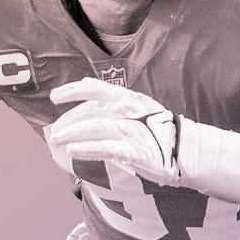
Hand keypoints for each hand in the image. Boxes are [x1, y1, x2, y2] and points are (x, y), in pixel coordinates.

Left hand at [45, 78, 179, 183]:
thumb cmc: (159, 132)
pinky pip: (105, 148)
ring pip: (95, 127)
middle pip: (91, 110)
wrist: (185, 151)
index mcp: (129, 98)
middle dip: (69, 120)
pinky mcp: (134, 150)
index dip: (73, 90)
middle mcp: (130, 110)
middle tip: (54, 132)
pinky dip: (87, 148)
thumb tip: (87, 89)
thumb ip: (114, 102)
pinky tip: (73, 151)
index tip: (55, 97)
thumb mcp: (138, 109)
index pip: (96, 88)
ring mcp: (132, 130)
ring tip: (56, 140)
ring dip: (72, 133)